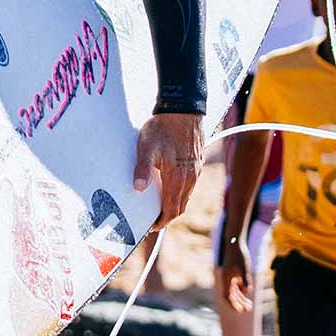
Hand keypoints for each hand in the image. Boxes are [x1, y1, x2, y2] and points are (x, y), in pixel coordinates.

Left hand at [133, 111, 203, 228]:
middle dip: (168, 215)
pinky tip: (171, 184)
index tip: (152, 226)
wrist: (183, 109)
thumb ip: (142, 169)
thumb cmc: (163, 127)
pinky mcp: (197, 161)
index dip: (162, 221)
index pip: (172, 210)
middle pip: (180, 206)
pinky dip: (181, 191)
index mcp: (178, 178)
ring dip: (175, 203)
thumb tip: (137, 189)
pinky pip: (190, 184)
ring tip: (160, 203)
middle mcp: (190, 177)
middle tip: (154, 218)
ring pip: (187, 195)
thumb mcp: (147, 148)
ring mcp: (196, 169)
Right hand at [216, 236, 252, 313]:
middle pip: (231, 296)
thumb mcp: (244, 268)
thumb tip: (247, 292)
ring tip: (250, 305)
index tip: (241, 311)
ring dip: (241, 299)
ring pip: (234, 292)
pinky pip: (235, 286)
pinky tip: (247, 292)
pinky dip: (241, 291)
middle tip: (249, 309)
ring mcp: (228, 277)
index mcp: (226, 279)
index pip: (227, 297)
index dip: (233, 305)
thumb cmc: (239, 255)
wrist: (234, 243)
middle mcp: (226, 280)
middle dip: (239, 304)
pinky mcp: (232, 273)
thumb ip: (245, 280)